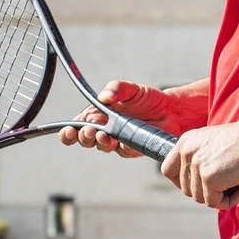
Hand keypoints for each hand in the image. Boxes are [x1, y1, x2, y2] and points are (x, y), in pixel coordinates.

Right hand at [59, 81, 181, 157]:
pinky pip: (121, 150)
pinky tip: (121, 140)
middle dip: (82, 137)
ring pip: (101, 146)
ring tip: (104, 136)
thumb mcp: (130, 89)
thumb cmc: (147, 99)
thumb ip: (116, 89)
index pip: (76, 125)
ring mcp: (116, 140)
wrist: (170, 110)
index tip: (68, 130)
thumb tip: (103, 97)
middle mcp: (104, 129)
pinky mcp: (130, 148)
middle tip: (88, 131)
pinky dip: (120, 145)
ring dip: (99, 142)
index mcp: (98, 115)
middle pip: (84, 139)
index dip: (68, 131)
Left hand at [160, 117, 238, 209]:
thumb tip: (194, 185)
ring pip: (200, 198)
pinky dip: (230, 201)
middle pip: (186, 189)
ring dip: (221, 196)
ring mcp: (196, 165)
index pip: (168, 170)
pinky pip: (214, 203)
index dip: (182, 182)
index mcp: (185, 142)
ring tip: (238, 181)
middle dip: (208, 191)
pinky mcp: (208, 177)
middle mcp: (187, 152)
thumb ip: (199, 159)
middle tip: (229, 182)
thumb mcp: (211, 144)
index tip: (200, 185)